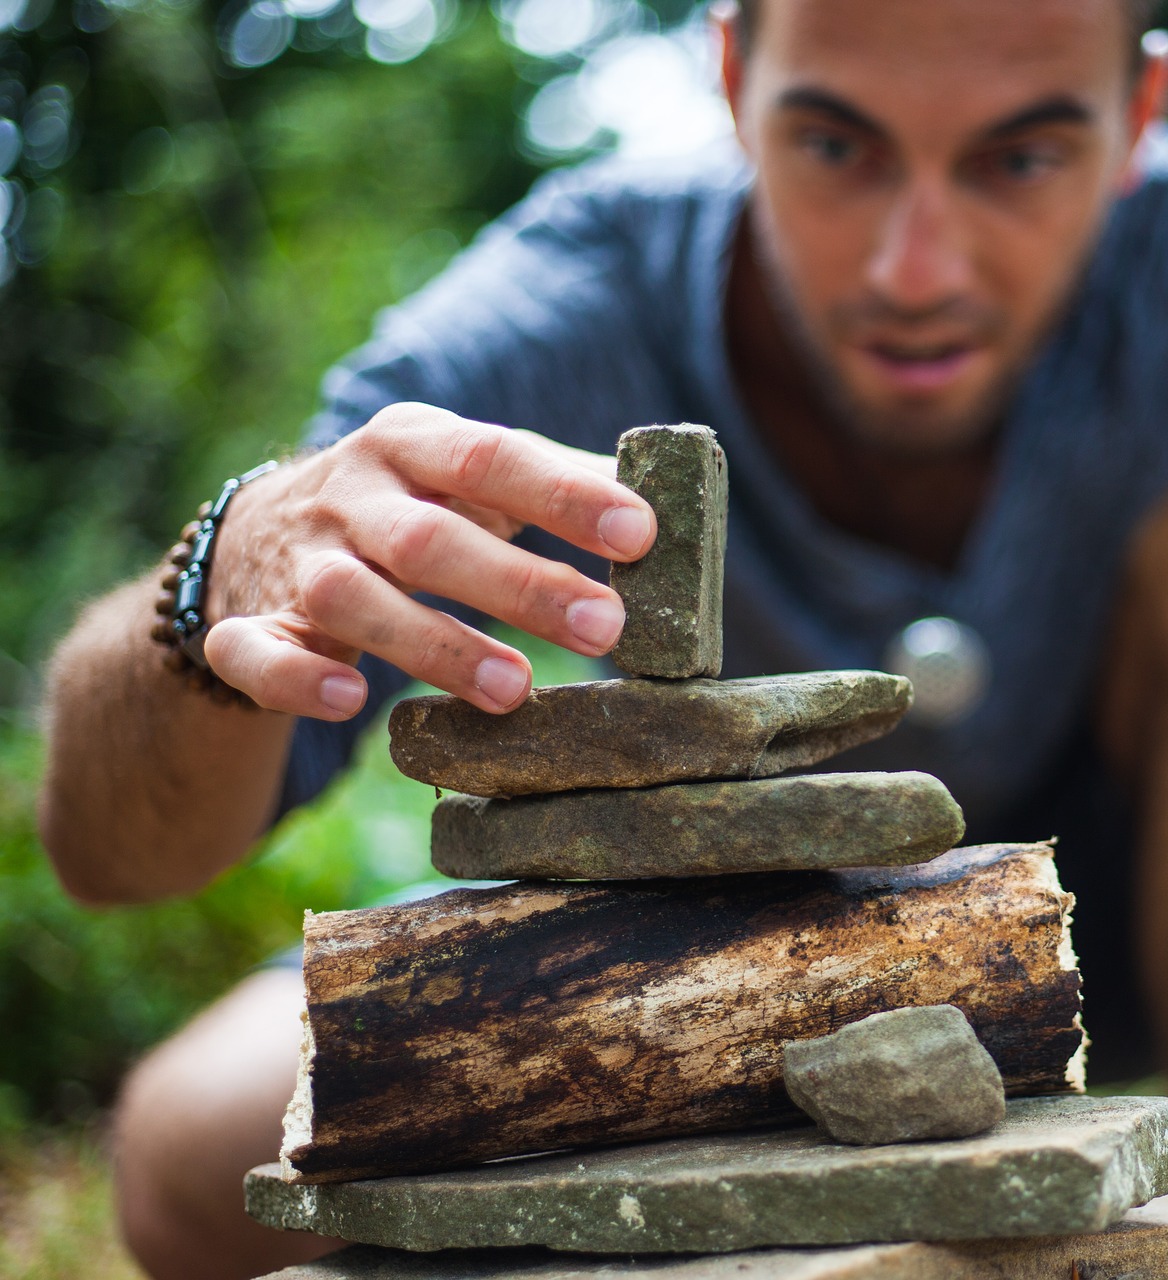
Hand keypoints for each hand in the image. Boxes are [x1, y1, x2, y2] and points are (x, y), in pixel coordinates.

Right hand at [201, 403, 653, 719]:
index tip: (641, 530)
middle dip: (521, 584)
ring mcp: (293, 562)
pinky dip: (297, 678)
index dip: (564, 494)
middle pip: (431, 537)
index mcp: (411, 442)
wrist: (254, 538)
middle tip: (607, 627)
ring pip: (352, 598)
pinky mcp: (243, 629)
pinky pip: (253, 653)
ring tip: (519, 689)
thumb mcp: (468, 476)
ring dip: (436, 644)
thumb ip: (557, 482)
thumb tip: (671, 497)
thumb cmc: (408, 505)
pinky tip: (353, 700)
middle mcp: (348, 494)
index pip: (492, 456)